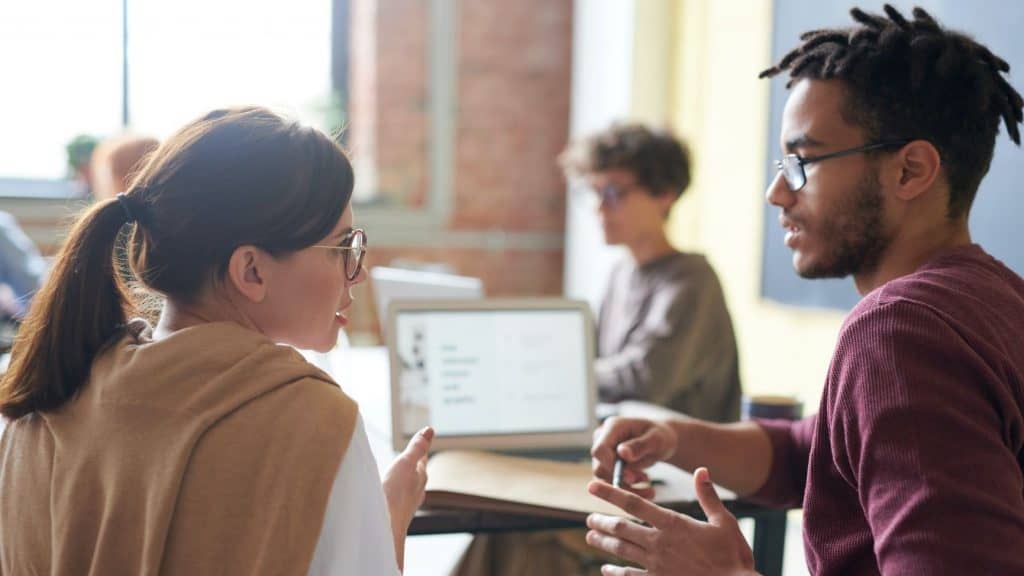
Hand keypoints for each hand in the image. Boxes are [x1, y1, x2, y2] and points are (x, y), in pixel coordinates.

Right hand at [383, 427, 433, 533]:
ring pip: (409, 488)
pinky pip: (399, 498)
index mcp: (420, 476)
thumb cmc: (395, 495)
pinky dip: (396, 492)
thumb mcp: (405, 463)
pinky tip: (391, 497)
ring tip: (403, 475)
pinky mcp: (396, 513)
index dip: (421, 448)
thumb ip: (417, 448)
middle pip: (417, 474)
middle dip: (414, 464)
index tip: (425, 438)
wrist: (385, 527)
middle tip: (415, 456)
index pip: (422, 459)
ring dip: (405, 479)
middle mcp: (416, 491)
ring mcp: (407, 504)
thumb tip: (430, 430)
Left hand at [585, 467, 755, 575]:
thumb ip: (708, 496)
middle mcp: (660, 544)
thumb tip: (701, 469)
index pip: (634, 504)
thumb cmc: (733, 556)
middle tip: (589, 519)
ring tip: (590, 537)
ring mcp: (657, 566)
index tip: (592, 487)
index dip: (610, 493)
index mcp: (673, 524)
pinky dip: (616, 572)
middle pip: (621, 529)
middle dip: (602, 522)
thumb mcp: (724, 521)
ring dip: (603, 543)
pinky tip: (606, 569)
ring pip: (622, 551)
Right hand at [592, 417, 677, 498]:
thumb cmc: (659, 436)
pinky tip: (644, 487)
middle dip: (622, 479)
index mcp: (612, 427)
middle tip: (645, 480)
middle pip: (600, 467)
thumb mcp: (656, 439)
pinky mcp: (605, 465)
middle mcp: (602, 439)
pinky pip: (610, 484)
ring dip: (626, 487)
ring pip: (604, 480)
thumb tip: (622, 453)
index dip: (611, 466)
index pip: (600, 450)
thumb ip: (639, 445)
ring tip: (648, 486)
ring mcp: (602, 453)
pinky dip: (627, 490)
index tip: (632, 477)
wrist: (659, 441)